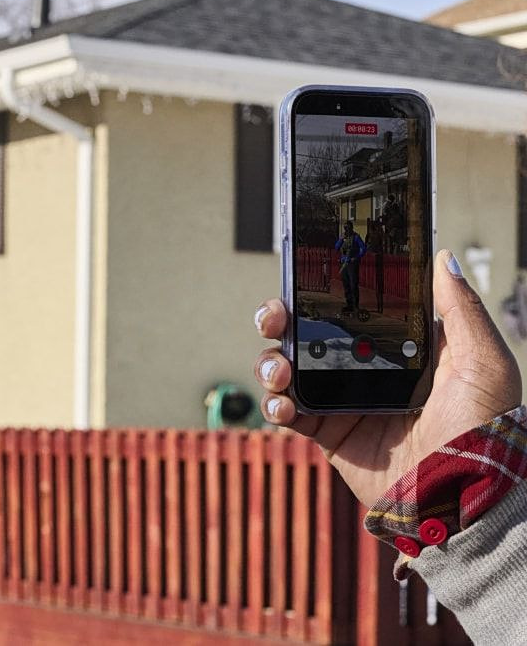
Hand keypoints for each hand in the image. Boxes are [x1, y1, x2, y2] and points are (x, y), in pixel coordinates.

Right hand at [254, 248, 521, 505]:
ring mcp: (342, 402)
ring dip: (271, 361)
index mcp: (398, 349)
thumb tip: (442, 259)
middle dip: (279, 318)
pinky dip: (274, 404)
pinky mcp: (328, 434)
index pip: (351, 309)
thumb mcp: (483, 362)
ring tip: (280, 370)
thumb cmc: (483, 430)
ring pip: (288, 368)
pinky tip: (283, 403)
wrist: (463, 494)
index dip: (322, 292)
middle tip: (274, 316)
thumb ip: (462, 309)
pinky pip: (287, 412)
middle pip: (307, 333)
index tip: (305, 277)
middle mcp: (366, 371)